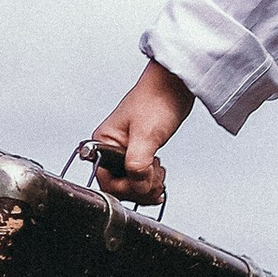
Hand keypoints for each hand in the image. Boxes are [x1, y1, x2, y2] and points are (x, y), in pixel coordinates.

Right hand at [86, 62, 192, 201]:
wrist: (174, 88)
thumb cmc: (157, 100)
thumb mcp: (146, 135)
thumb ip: (137, 165)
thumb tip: (137, 186)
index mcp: (103, 143)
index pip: (107, 182)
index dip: (128, 188)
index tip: (144, 183)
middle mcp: (110, 149)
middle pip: (120, 187)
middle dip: (141, 188)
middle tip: (156, 178)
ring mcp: (125, 152)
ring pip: (132, 184)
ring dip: (149, 185)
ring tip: (158, 170)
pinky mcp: (138, 153)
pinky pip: (141, 177)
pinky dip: (152, 180)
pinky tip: (159, 171)